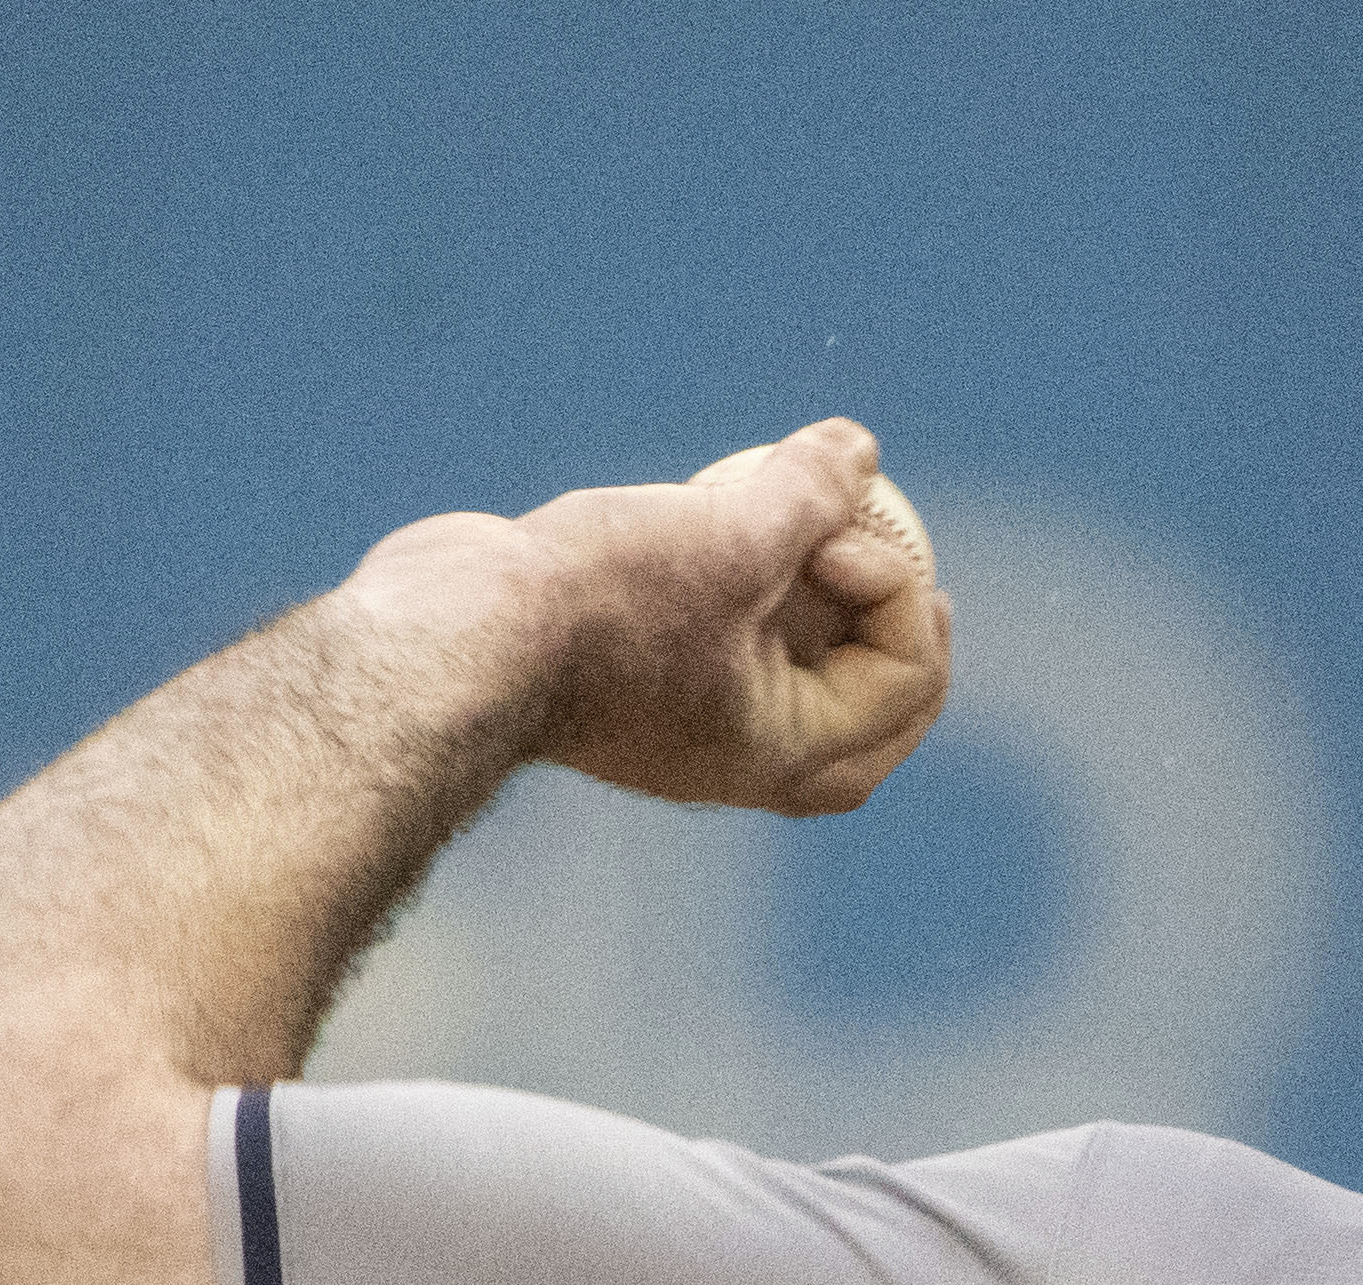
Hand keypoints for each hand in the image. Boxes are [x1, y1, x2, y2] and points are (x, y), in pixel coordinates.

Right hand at [342, 416, 951, 815]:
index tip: (831, 528)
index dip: (896, 584)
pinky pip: (720, 640)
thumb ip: (809, 493)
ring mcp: (688, 725)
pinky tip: (720, 516)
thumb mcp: (729, 537)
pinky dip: (740, 586)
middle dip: (895, 629)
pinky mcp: (634, 681)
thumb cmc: (596, 608)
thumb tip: (860, 448)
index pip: (906, 679)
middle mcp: (747, 758)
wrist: (453, 634)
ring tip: (804, 518)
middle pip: (869, 706)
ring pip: (792, 671)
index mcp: (790, 754)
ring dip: (811, 598)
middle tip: (909, 558)